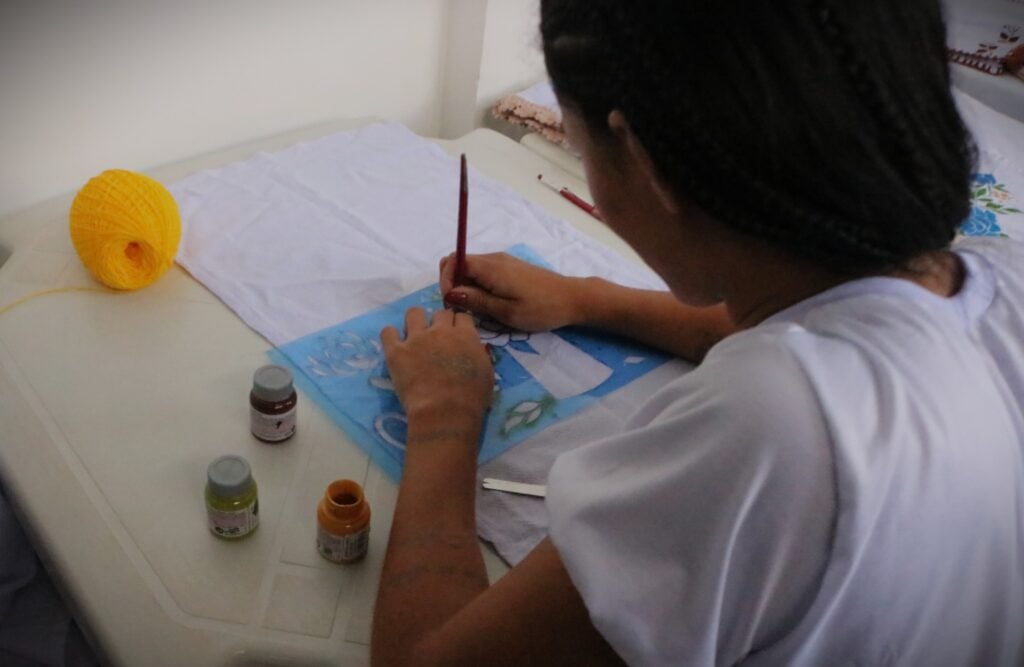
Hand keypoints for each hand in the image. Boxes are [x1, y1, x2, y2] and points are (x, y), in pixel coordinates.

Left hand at [380, 307, 493, 423]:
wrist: (445, 411)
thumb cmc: (472, 398)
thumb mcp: (487, 374)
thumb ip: (479, 355)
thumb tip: (473, 349)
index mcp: (466, 335)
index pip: (462, 316)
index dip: (459, 324)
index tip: (457, 334)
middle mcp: (441, 330)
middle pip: (440, 313)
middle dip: (440, 323)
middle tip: (438, 339)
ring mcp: (417, 339)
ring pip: (414, 313)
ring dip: (416, 321)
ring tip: (415, 335)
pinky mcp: (396, 352)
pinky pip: (388, 332)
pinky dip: (391, 336)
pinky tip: (395, 345)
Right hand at [439, 252, 585, 330]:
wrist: (572, 298)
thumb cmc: (541, 309)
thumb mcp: (506, 312)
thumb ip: (476, 301)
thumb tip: (450, 294)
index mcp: (491, 268)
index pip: (453, 260)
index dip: (446, 280)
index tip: (452, 303)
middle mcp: (494, 259)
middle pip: (459, 262)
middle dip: (452, 283)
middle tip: (461, 308)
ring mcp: (503, 262)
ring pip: (471, 268)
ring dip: (465, 286)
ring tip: (476, 309)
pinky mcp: (510, 268)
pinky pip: (484, 272)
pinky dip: (478, 285)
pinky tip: (488, 303)